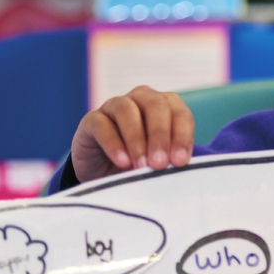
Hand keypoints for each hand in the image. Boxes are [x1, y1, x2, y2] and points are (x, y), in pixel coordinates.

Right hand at [71, 86, 194, 181]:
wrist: (103, 173)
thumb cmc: (139, 163)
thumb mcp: (158, 161)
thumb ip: (169, 158)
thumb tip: (177, 166)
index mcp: (165, 106)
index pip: (180, 113)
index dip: (182, 136)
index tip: (181, 161)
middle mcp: (140, 99)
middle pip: (155, 104)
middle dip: (160, 135)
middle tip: (160, 164)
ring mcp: (114, 106)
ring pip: (127, 110)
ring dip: (136, 139)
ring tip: (141, 166)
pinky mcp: (91, 120)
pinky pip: (101, 125)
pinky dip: (113, 144)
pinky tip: (122, 162)